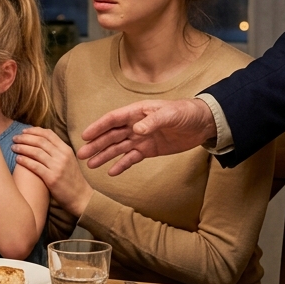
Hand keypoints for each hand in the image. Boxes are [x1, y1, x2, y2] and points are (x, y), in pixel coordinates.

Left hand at [12, 127, 93, 215]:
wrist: (80, 197)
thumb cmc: (72, 180)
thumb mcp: (69, 160)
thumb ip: (57, 151)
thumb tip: (40, 141)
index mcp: (66, 149)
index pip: (48, 134)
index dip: (34, 130)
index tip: (24, 131)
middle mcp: (62, 156)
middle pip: (40, 141)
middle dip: (25, 138)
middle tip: (15, 138)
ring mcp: (57, 167)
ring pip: (36, 152)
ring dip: (22, 148)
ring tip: (13, 147)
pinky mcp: (52, 178)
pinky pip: (35, 166)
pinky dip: (25, 161)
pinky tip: (18, 159)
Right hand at [78, 97, 217, 175]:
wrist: (202, 124)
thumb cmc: (185, 113)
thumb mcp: (170, 114)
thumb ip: (153, 121)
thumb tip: (136, 130)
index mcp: (137, 112)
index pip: (113, 119)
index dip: (98, 127)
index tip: (85, 136)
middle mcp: (135, 124)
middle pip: (112, 135)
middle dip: (96, 144)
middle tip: (82, 154)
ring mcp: (141, 138)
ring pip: (118, 148)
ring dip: (104, 155)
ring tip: (91, 165)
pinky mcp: (149, 150)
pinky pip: (132, 158)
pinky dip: (122, 164)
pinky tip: (111, 172)